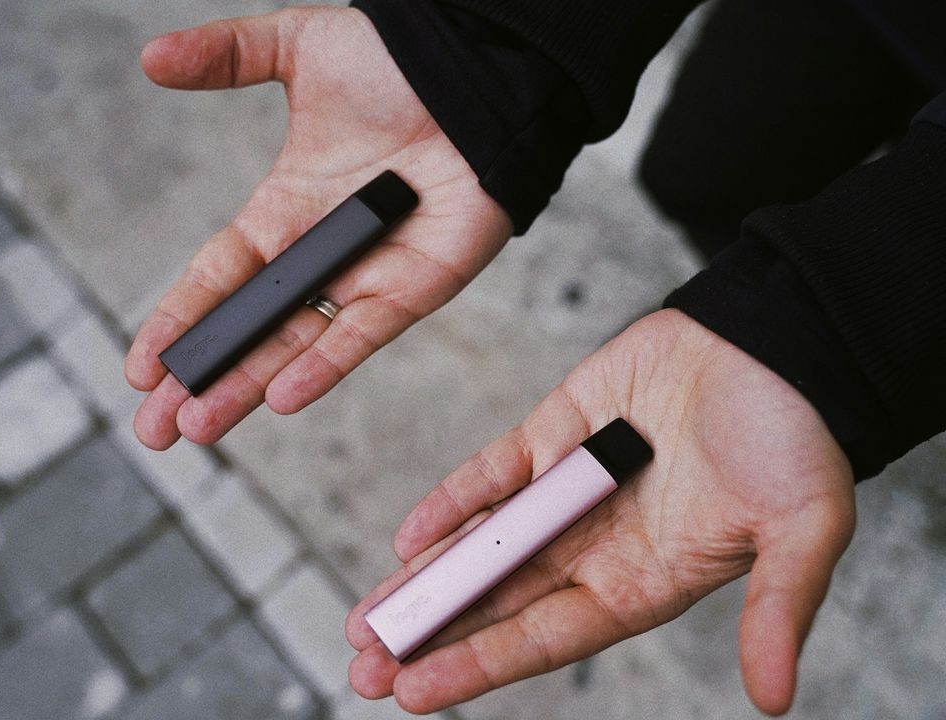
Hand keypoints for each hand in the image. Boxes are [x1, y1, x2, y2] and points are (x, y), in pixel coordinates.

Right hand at [124, 7, 511, 448]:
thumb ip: (226, 56)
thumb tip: (151, 58)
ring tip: (199, 428)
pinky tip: (280, 396)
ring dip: (249, 387)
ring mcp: (366, 276)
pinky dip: (325, 366)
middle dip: (202, 379)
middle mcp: (320, 253)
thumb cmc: (398, 62)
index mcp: (284, 210)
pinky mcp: (415, 286)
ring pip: (298, 345)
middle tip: (155, 428)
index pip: (219, 278)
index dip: (179, 321)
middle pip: (250, 329)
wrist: (477, 74)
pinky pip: (364, 335)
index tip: (140, 367)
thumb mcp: (299, 46)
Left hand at [346, 309, 854, 714]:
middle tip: (363, 668)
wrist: (776, 344)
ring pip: (483, 542)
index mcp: (645, 580)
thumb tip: (774, 698)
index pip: (548, 636)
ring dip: (426, 576)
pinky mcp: (555, 431)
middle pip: (500, 599)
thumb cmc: (796, 438)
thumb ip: (779, 609)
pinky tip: (411, 536)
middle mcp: (597, 544)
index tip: (414, 691)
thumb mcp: (802, 530)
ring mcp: (570, 488)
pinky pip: (494, 473)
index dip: (481, 665)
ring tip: (365, 617)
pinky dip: (454, 501)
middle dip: (431, 633)